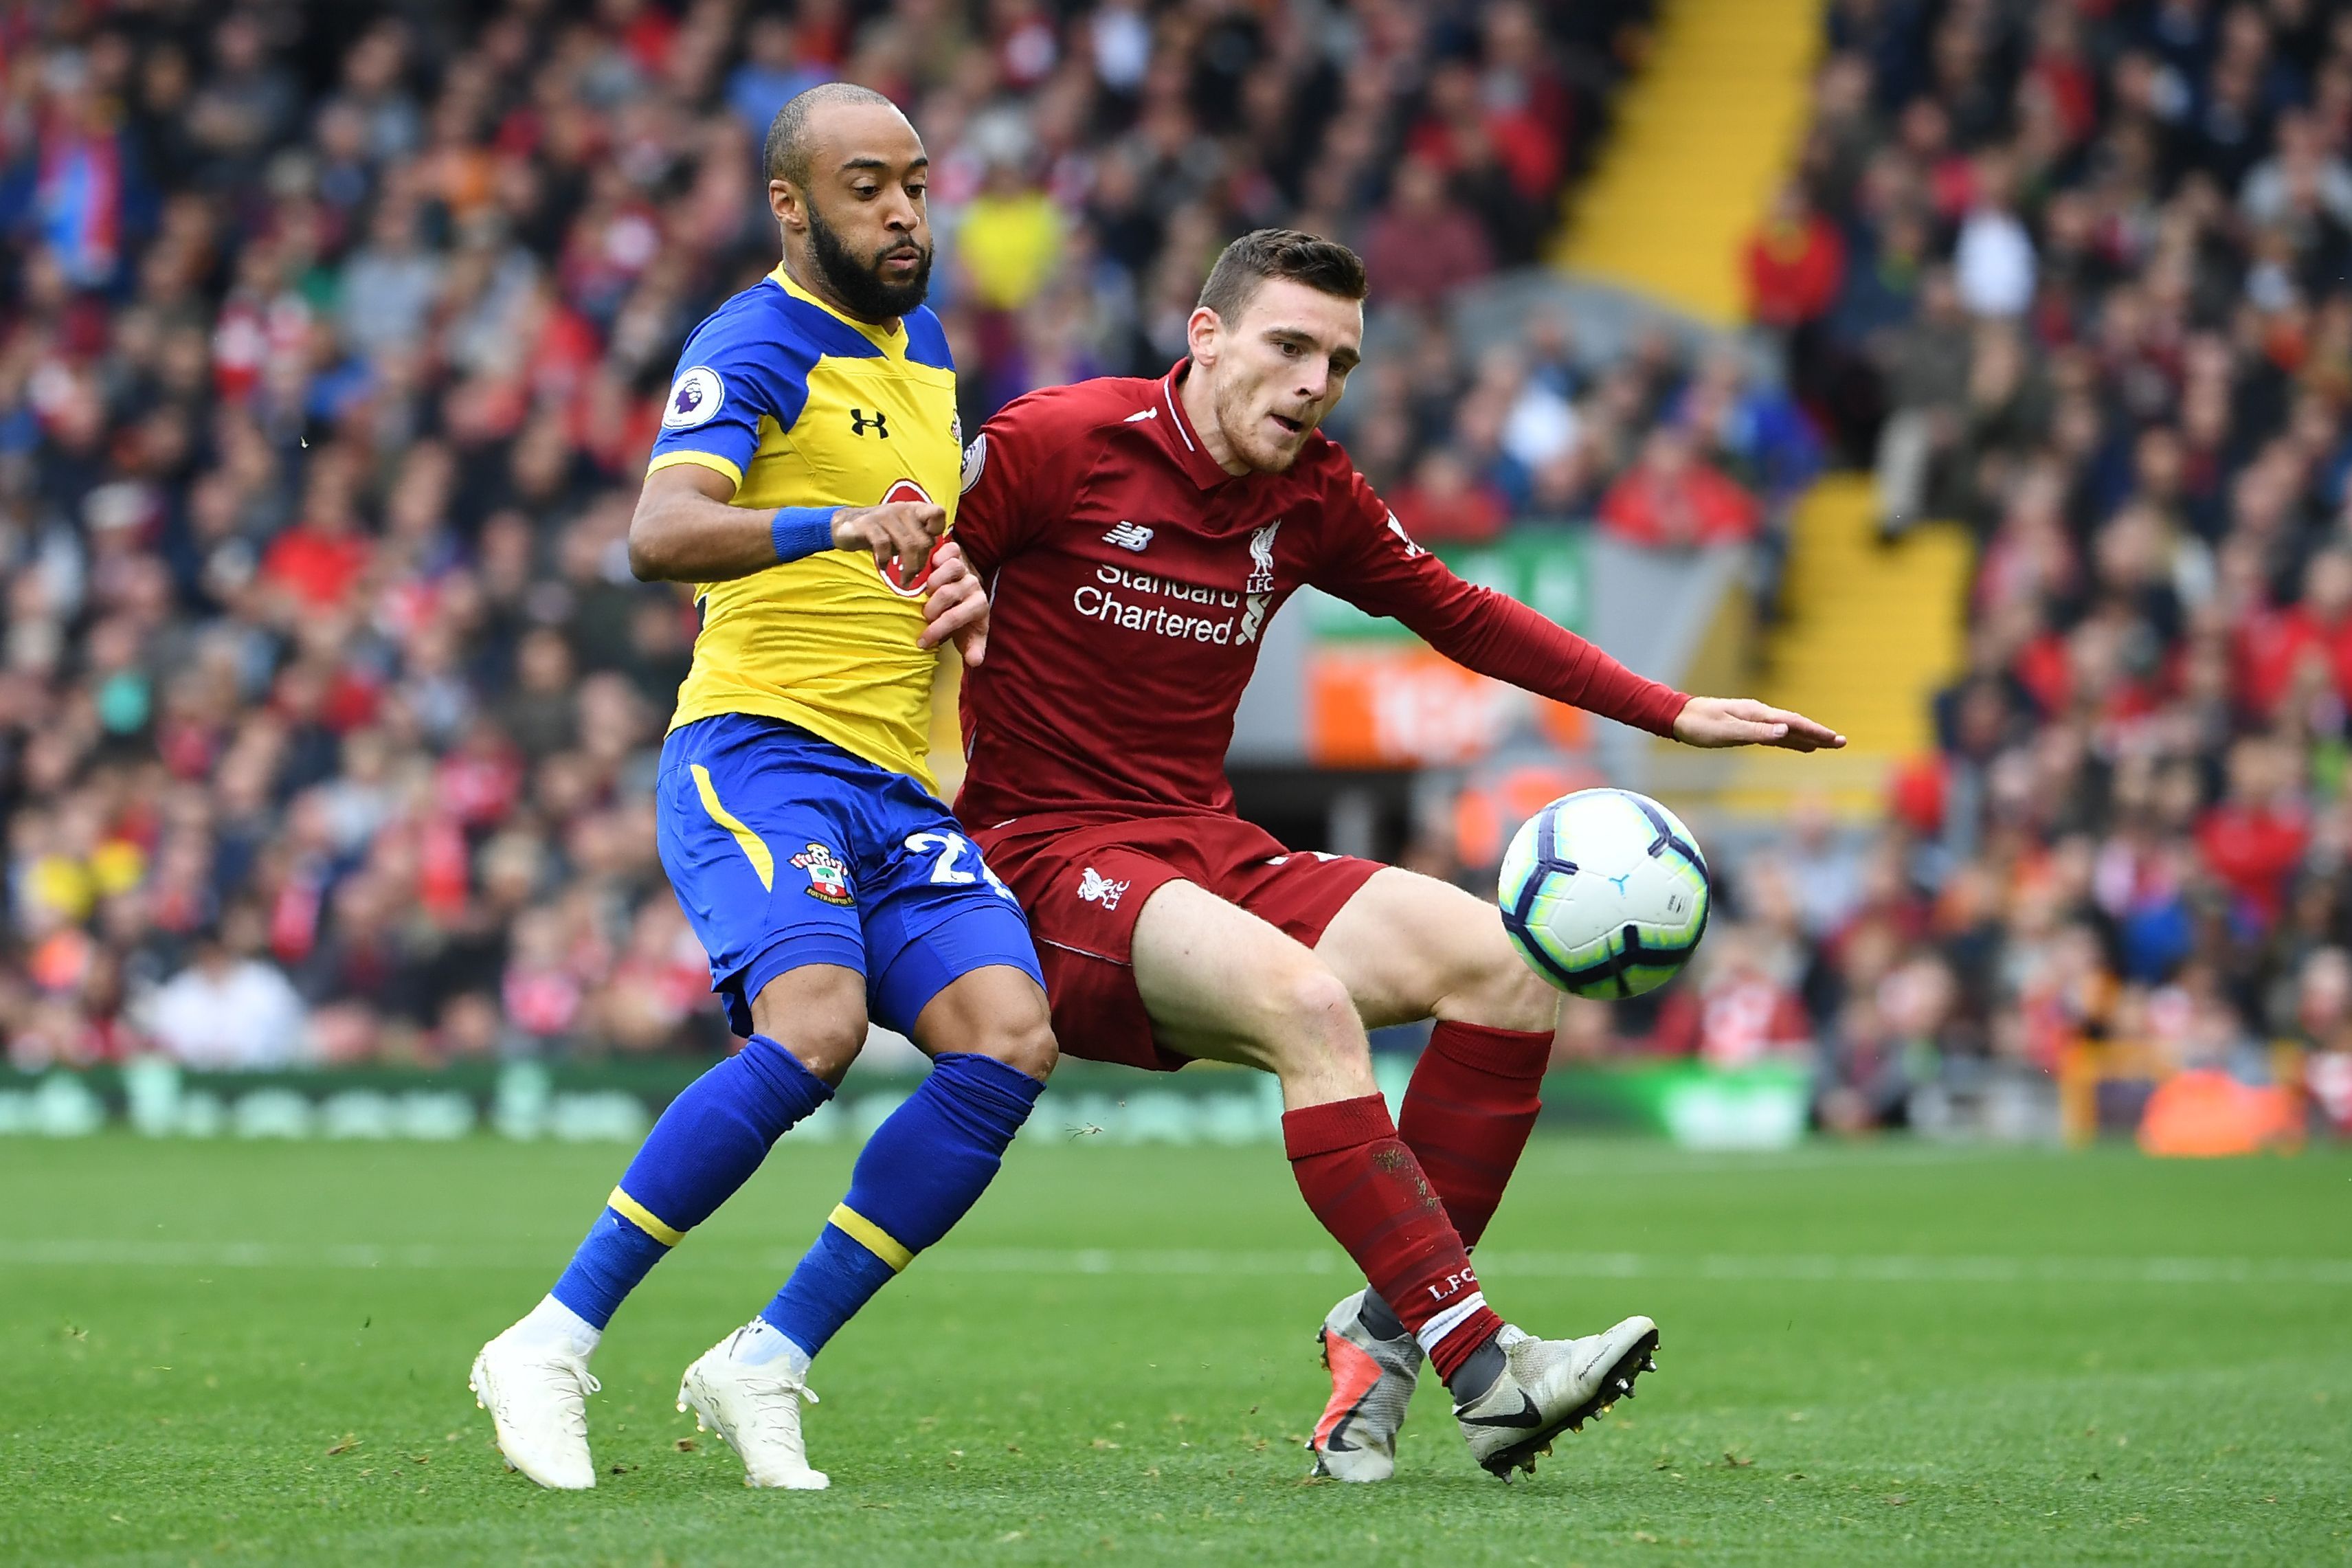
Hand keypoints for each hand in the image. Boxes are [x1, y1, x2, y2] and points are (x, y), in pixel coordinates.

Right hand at [832, 500, 947, 586]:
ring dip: (908, 568)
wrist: (845, 525)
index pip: (938, 513)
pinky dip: (886, 561)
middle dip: (921, 564)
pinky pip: (883, 545)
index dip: (937, 532)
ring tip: (904, 581)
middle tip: (913, 577)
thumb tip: (940, 560)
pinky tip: (884, 567)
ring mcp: (885, 516)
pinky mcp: (867, 525)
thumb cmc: (881, 533)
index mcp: (914, 510)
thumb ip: (920, 540)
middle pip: (924, 540)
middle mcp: (902, 509)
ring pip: (907, 545)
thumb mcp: (904, 533)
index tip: (929, 549)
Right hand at [918, 541, 988, 664]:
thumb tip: (975, 660)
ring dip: (933, 580)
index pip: (955, 618)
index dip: (936, 630)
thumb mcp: (968, 636)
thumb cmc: (963, 619)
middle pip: (947, 593)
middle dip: (931, 607)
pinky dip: (940, 555)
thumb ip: (972, 648)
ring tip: (924, 592)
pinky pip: (951, 549)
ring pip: (951, 567)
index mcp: (979, 607)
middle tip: (922, 616)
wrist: (966, 593)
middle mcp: (974, 586)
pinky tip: (930, 565)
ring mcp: (966, 568)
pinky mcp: (958, 554)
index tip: (922, 641)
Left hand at [1672, 695, 1844, 750]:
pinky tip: (1799, 746)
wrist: (1679, 717)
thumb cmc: (1700, 725)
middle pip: (1796, 725)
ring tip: (1827, 745)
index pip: (1794, 723)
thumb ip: (1757, 733)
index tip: (1836, 739)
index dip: (1816, 732)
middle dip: (1819, 734)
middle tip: (1842, 743)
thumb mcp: (1727, 732)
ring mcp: (1755, 721)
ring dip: (1808, 737)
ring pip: (1788, 730)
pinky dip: (1791, 741)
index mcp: (1758, 714)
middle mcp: (1760, 715)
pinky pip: (1775, 735)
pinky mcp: (1747, 729)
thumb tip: (1785, 731)